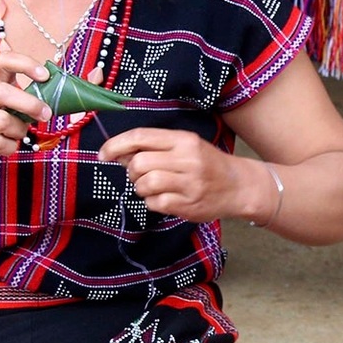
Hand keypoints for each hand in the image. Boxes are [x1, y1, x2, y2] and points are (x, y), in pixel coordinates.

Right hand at [0, 47, 49, 175]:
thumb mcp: (0, 106)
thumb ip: (22, 99)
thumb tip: (54, 97)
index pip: (4, 62)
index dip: (25, 64)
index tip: (44, 75)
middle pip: (3, 92)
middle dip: (29, 103)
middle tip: (46, 114)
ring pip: (3, 121)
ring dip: (19, 131)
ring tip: (17, 135)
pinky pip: (0, 144)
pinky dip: (10, 148)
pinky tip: (6, 146)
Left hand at [99, 127, 247, 221]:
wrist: (239, 186)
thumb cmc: (207, 164)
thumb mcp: (186, 146)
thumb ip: (155, 147)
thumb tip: (118, 154)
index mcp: (184, 140)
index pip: (140, 137)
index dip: (116, 145)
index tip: (103, 154)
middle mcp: (187, 160)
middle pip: (139, 164)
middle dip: (132, 172)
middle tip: (140, 175)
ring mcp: (190, 184)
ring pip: (145, 185)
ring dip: (141, 188)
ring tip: (153, 188)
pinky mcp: (189, 205)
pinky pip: (156, 203)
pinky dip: (153, 203)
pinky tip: (164, 199)